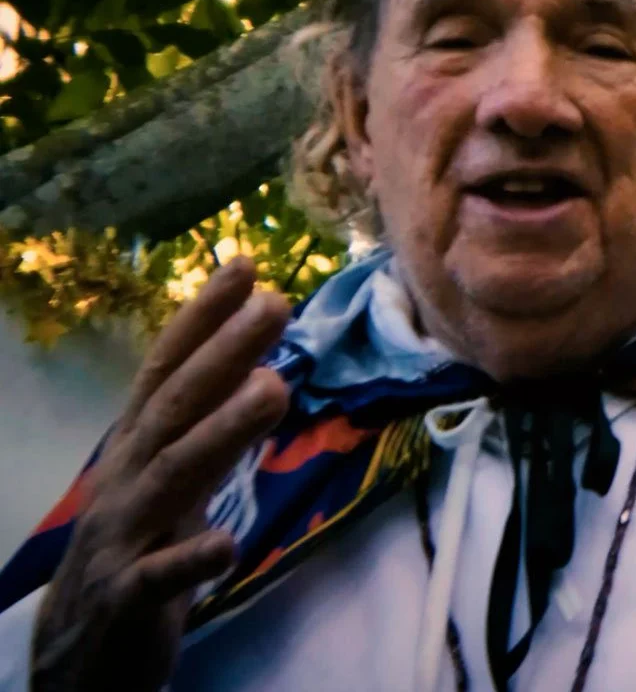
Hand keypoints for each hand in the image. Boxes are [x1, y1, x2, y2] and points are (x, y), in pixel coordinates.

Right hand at [31, 257, 291, 691]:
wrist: (80, 649)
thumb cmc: (140, 547)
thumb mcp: (172, 478)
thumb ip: (208, 426)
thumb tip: (261, 363)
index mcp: (140, 447)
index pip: (168, 371)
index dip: (202, 318)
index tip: (245, 264)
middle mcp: (127, 479)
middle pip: (177, 407)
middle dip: (224, 353)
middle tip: (275, 303)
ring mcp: (124, 536)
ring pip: (173, 476)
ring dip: (223, 431)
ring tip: (274, 389)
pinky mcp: (128, 597)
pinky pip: (159, 577)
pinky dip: (189, 557)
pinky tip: (225, 542)